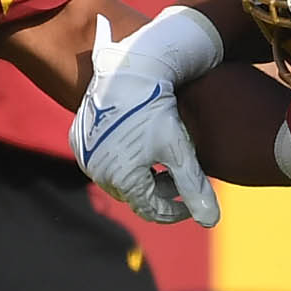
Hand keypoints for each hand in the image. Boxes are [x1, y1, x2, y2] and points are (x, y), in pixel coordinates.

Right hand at [69, 8, 223, 224]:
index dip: (175, 209)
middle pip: (133, 194)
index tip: (192, 201)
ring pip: (118, 177)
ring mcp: (84, 154)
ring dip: (141, 176)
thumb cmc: (158, 108)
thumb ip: (195, 188)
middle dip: (158, 191)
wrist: (130, 68)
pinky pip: (103, 158)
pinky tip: (143, 145)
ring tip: (163, 162)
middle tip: (180, 179)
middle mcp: (96, 171)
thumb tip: (212, 222)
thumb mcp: (180, 149)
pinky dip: (124, 159)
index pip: (151, 209)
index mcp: (122, 179)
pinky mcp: (79, 137)